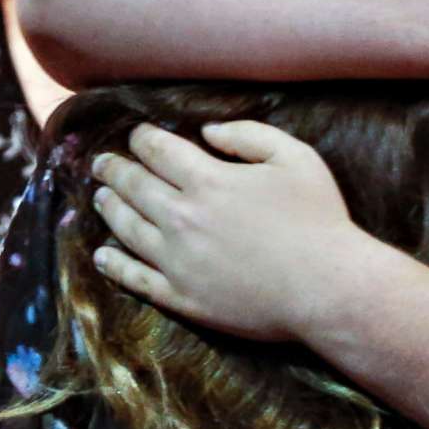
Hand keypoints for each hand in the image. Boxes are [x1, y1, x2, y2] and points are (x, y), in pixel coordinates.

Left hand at [88, 120, 361, 343]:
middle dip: (114, 169)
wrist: (327, 288)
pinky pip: (136, 277)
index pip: (158, 150)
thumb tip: (208, 132)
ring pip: (126, 227)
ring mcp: (177, 260)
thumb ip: (250, 135)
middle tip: (102, 163)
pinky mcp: (181, 295)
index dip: (142, 138)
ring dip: (109, 207)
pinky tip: (103, 255)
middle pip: (133, 186)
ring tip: (100, 197)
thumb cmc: (319, 220)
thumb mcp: (297, 158)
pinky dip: (114, 264)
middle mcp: (182, 217)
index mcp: (208, 180)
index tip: (138, 135)